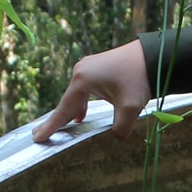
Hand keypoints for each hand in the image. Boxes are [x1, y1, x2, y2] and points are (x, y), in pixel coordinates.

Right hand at [36, 40, 151, 141]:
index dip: (52, 126)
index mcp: (82, 80)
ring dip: (72, 111)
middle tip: (41, 134)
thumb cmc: (139, 78)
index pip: (64, 109)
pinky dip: (82, 103)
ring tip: (65, 126)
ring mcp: (89, 66)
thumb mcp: (130, 108)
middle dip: (58, 119)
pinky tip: (82, 114)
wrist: (154, 54)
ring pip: (76, 95)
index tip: (37, 137)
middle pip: (67, 101)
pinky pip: (85, 89)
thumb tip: (117, 137)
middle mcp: (81, 71)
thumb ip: (121, 128)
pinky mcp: (98, 66)